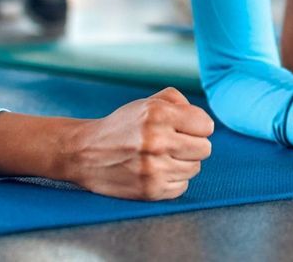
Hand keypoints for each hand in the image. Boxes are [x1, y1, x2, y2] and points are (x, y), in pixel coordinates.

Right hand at [65, 87, 213, 199]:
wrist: (86, 153)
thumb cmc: (123, 125)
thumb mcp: (148, 102)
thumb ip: (179, 101)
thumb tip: (205, 122)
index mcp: (158, 114)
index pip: (206, 125)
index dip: (197, 126)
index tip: (185, 128)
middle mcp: (157, 141)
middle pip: (205, 149)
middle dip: (192, 145)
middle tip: (174, 143)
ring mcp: (154, 168)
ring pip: (195, 168)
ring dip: (183, 162)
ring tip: (162, 157)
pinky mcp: (150, 190)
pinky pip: (182, 186)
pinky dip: (173, 180)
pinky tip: (157, 170)